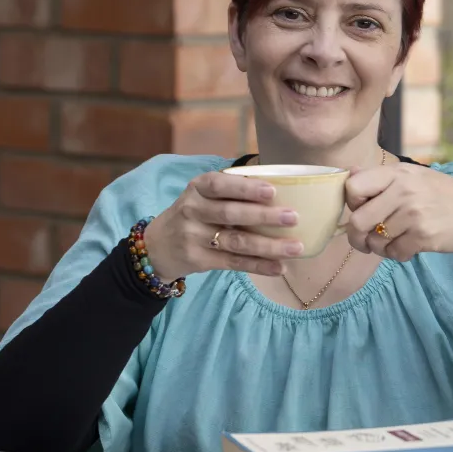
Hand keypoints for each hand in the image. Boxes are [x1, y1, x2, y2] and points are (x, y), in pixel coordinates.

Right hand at [143, 172, 305, 280]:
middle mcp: (193, 210)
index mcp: (197, 188)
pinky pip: (234, 263)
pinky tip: (279, 267)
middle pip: (231, 214)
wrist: (157, 246)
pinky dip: (259, 265)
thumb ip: (230, 190)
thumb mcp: (201, 195)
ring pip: (237, 242)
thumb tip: (281, 186)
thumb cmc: (192, 214)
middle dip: (264, 216)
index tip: (272, 191)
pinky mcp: (199, 260)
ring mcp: (194, 237)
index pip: (220, 184)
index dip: (246, 188)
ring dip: (269, 245)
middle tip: (293, 217)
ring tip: (296, 247)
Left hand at [343, 164, 452, 261]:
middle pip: (358, 221)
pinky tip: (408, 247)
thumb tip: (349, 174)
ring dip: (380, 248)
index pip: (353, 186)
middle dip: (357, 236)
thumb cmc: (444, 194)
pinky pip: (394, 254)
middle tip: (365, 240)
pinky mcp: (424, 236)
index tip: (361, 209)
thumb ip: (381, 178)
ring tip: (394, 241)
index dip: (352, 203)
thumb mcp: (414, 176)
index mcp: (398, 172)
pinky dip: (397, 255)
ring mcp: (414, 214)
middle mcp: (403, 190)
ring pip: (375, 241)